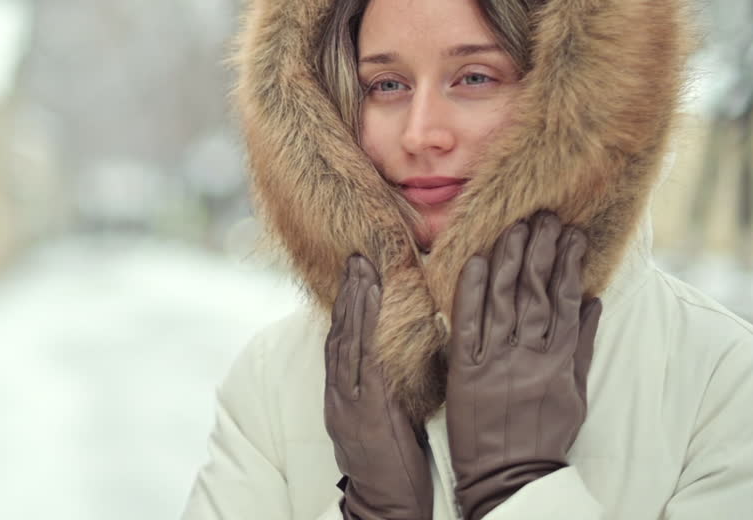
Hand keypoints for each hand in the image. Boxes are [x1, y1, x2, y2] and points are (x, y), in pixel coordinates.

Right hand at [325, 255, 432, 519]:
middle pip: (340, 335)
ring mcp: (349, 403)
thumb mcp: (389, 421)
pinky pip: (365, 362)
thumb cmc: (393, 469)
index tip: (356, 274)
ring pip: (348, 343)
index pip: (341, 343)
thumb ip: (392, 387)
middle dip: (348, 295)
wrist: (384, 507)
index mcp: (344, 398)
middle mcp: (340, 396)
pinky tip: (372, 307)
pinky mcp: (364, 411)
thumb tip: (412, 353)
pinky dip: (366, 330)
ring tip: (363, 270)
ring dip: (355, 303)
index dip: (347, 307)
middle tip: (357, 258)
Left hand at [445, 212, 601, 519]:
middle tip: (543, 216)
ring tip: (516, 228)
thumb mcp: (575, 392)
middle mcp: (529, 356)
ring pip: (503, 301)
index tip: (572, 233)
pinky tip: (474, 262)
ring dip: (509, 260)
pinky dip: (470, 293)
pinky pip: (466, 326)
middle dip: (541, 251)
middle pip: (536, 293)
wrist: (510, 475)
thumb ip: (583, 346)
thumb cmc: (544, 435)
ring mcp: (496, 363)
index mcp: (559, 361)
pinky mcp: (464, 373)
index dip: (569, 264)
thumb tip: (593, 301)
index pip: (567, 301)